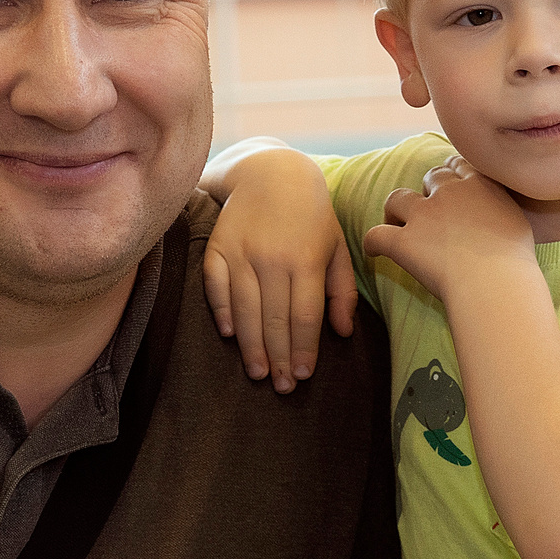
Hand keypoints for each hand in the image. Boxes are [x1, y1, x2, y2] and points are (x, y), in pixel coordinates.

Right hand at [203, 149, 357, 391]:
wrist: (270, 171)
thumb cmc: (311, 215)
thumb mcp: (336, 246)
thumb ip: (342, 290)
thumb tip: (343, 332)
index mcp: (306, 258)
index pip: (304, 316)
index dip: (304, 348)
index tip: (305, 374)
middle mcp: (272, 257)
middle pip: (274, 319)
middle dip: (279, 358)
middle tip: (283, 386)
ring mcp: (242, 252)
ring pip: (245, 310)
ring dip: (252, 347)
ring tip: (259, 373)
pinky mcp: (217, 247)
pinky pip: (216, 287)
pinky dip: (222, 313)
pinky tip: (231, 336)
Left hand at [362, 157, 534, 300]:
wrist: (497, 282)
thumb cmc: (515, 260)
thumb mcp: (516, 220)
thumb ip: (500, 206)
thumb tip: (495, 212)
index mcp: (479, 184)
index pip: (458, 166)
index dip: (450, 175)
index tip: (448, 187)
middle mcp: (449, 193)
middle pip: (429, 178)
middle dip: (426, 190)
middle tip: (428, 212)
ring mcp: (424, 216)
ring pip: (397, 198)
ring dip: (394, 210)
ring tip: (396, 224)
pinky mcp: (404, 242)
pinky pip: (376, 235)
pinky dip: (372, 243)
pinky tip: (374, 252)